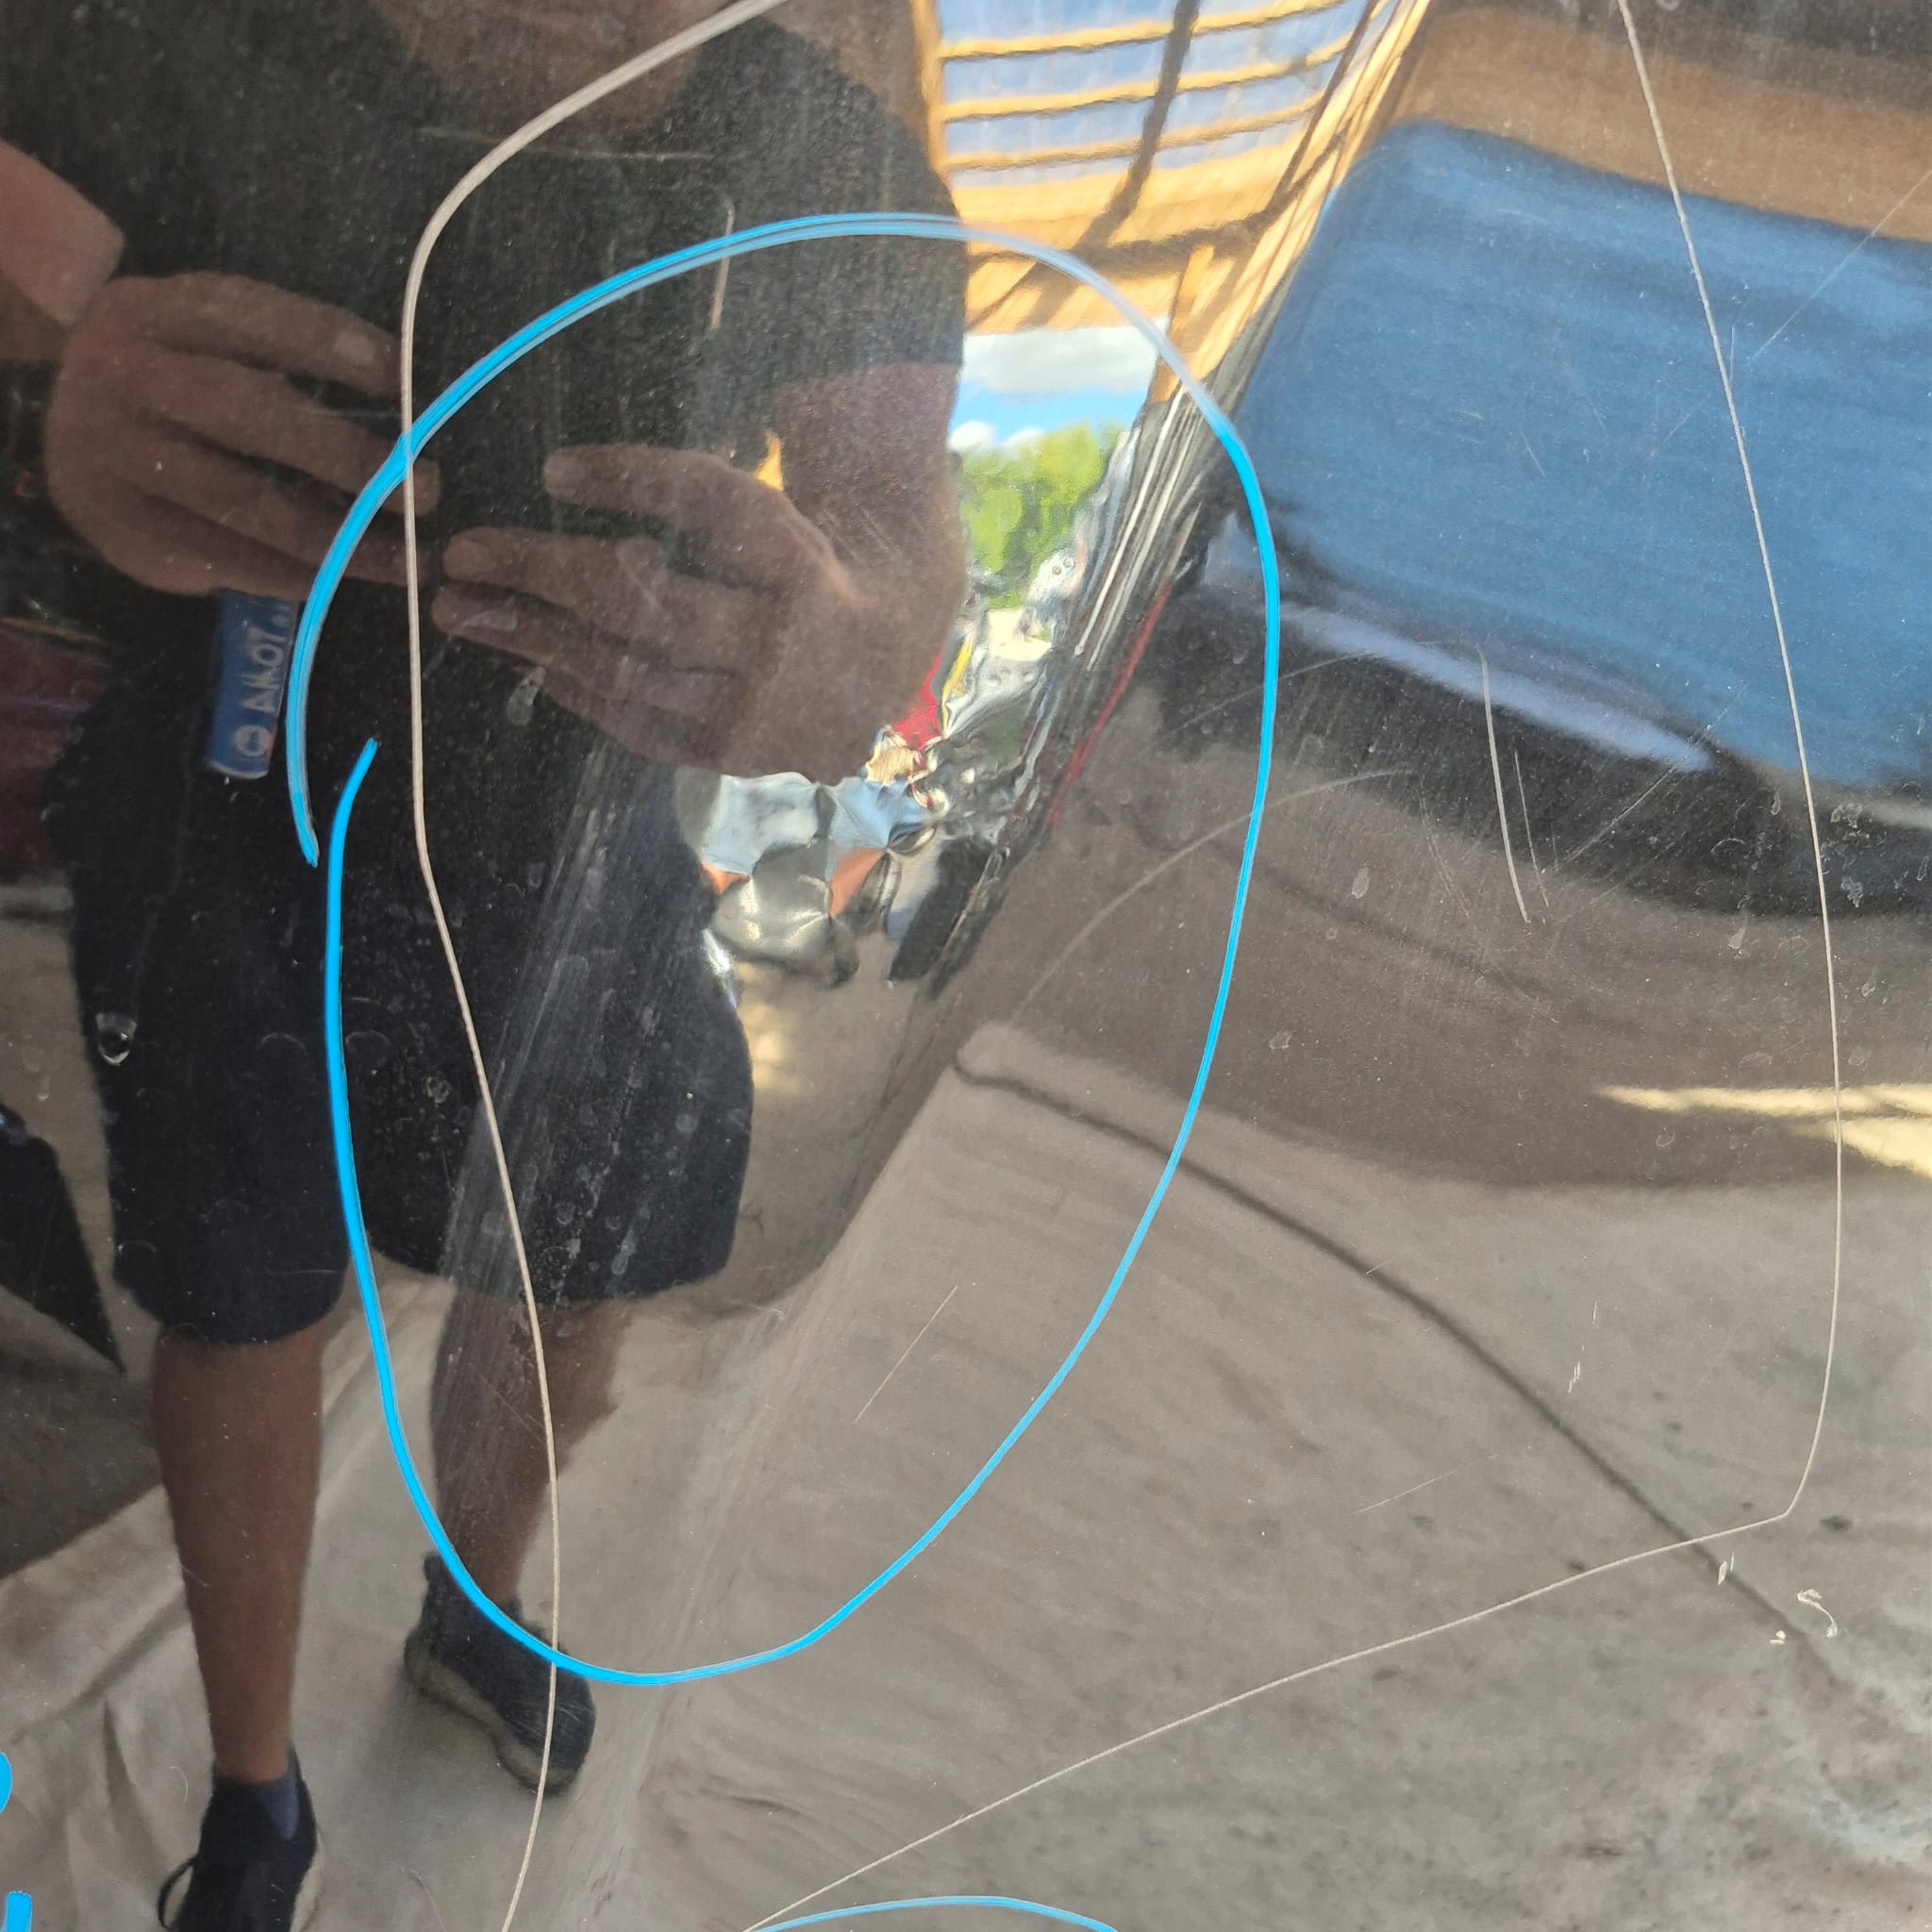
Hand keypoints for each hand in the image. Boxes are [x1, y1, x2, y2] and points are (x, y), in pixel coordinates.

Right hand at [45, 272, 435, 598]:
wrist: (58, 432)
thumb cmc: (166, 381)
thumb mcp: (199, 338)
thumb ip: (273, 352)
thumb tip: (401, 404)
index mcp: (153, 313)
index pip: (248, 319)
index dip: (328, 345)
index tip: (401, 377)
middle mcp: (125, 377)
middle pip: (246, 413)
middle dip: (344, 454)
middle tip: (422, 488)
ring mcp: (116, 456)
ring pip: (244, 502)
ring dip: (338, 537)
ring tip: (405, 557)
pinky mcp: (124, 528)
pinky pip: (226, 557)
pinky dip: (294, 572)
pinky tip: (344, 577)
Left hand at [432, 444, 923, 780]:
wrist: (889, 661)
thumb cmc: (813, 565)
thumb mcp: (784, 511)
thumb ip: (700, 496)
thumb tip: (565, 474)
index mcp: (805, 562)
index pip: (709, 507)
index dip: (632, 481)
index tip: (554, 467)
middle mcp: (784, 642)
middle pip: (647, 602)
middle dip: (544, 573)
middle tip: (462, 552)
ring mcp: (759, 712)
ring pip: (628, 672)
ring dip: (534, 638)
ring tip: (464, 611)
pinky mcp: (735, 755)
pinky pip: (640, 727)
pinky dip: (579, 693)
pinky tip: (530, 661)